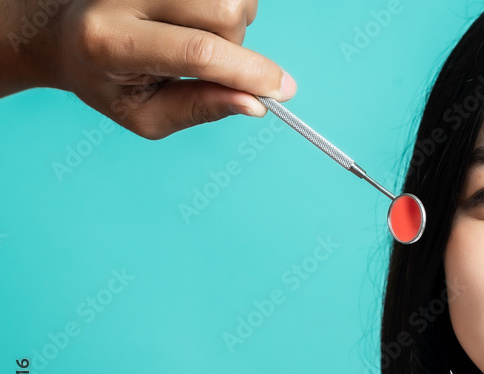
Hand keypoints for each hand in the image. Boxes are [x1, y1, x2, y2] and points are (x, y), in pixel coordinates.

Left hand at [2, 0, 294, 137]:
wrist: (63, 32)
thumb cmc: (108, 80)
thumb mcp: (144, 115)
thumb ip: (200, 109)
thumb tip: (255, 103)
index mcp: (110, 43)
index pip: (197, 52)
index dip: (249, 72)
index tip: (282, 91)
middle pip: (224, 11)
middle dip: (236, 46)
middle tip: (208, 64)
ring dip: (231, 22)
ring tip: (198, 36)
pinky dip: (226, 5)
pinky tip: (198, 16)